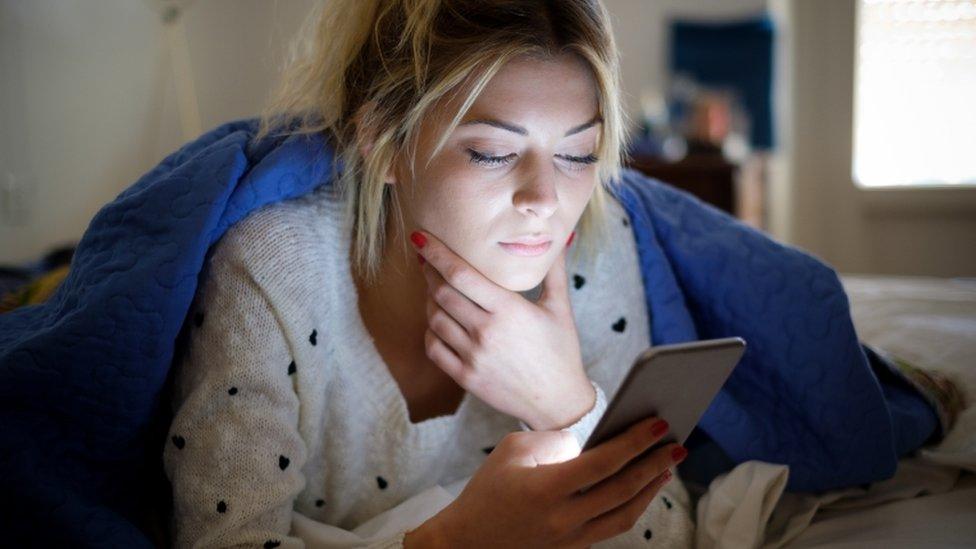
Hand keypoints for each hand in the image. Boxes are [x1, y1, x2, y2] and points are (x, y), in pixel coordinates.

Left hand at [411, 230, 593, 430]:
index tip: (421, 238)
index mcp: (508, 309)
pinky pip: (434, 348)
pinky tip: (438, 322)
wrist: (558, 401)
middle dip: (429, 272)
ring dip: (429, 300)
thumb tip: (561, 236)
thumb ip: (554, 270)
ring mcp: (473, 356)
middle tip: (426, 260)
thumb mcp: (560, 307)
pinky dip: (430, 331)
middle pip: (441, 293)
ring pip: (434, 319)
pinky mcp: (466, 377)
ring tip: (434, 289)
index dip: (436, 253)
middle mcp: (486, 332)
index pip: (461, 274)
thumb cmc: (561, 350)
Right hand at [423, 416, 686, 547]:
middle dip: (654, 464)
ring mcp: (570, 539)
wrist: (467, 541)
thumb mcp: (514, 451)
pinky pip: (613, 527)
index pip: (603, 464)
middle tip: (678, 443)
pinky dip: (634, 505)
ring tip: (667, 465)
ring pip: (625, 514)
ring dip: (651, 488)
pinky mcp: (573, 548)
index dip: (635, 442)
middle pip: (622, 490)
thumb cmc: (488, 488)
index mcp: (545, 490)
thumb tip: (594, 440)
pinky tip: (644, 487)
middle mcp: (563, 519)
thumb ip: (556, 441)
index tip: (659, 425)